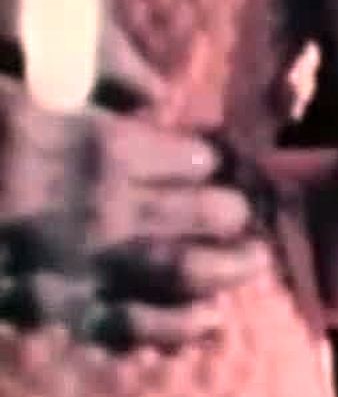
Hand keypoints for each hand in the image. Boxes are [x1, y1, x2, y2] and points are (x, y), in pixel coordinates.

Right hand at [0, 76, 272, 350]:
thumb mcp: (3, 76)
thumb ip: (72, 66)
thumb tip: (149, 91)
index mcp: (75, 145)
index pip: (177, 156)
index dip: (203, 159)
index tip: (217, 160)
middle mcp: (85, 211)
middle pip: (196, 216)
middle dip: (231, 215)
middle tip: (247, 213)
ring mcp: (68, 268)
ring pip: (180, 276)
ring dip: (228, 270)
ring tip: (253, 262)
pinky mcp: (45, 315)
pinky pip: (128, 330)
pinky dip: (177, 329)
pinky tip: (211, 324)